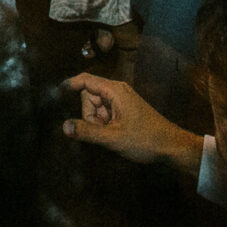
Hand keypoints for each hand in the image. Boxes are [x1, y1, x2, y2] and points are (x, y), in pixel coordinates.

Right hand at [62, 74, 198, 167]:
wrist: (171, 147)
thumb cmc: (145, 140)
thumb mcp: (113, 138)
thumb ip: (87, 131)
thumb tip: (64, 126)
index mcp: (115, 91)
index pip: (86, 80)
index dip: (69, 84)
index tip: (54, 93)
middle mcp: (117, 91)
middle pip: (89, 95)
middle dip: (88, 114)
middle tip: (101, 130)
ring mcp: (122, 100)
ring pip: (96, 106)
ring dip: (97, 121)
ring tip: (110, 134)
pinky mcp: (125, 110)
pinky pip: (105, 112)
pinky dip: (104, 123)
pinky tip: (113, 134)